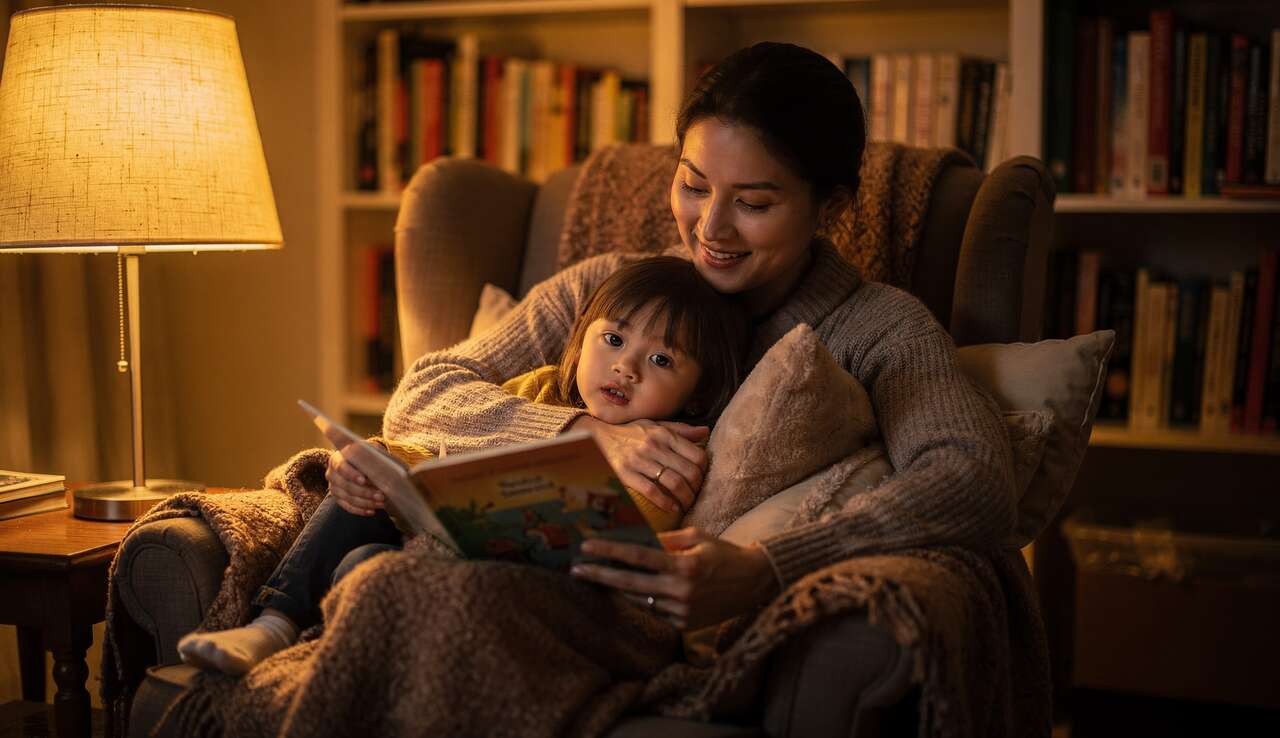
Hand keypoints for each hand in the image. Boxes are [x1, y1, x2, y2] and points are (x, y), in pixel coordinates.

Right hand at [321, 427, 385, 516]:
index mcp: (336, 459)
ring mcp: (333, 488)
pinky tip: (372, 511)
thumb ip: (370, 454)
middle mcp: (332, 474)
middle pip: (346, 486)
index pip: (341, 467)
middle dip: (365, 492)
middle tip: (381, 495)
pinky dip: (360, 510)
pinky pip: (348, 507)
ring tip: (381, 503)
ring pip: (349, 498)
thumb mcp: (367, 451)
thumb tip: (381, 462)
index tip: (364, 480)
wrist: (357, 465)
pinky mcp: (337, 499)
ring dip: (366, 502)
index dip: (352, 474)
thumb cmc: (364, 456)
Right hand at [569, 416, 709, 514]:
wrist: (598, 435)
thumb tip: (705, 432)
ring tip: (686, 505)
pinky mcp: (625, 473)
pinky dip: (665, 503)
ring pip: (674, 482)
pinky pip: (651, 491)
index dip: (704, 472)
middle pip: (689, 472)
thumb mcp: (655, 426)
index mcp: (665, 434)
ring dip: (685, 498)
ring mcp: (639, 460)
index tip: (702, 480)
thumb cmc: (631, 432)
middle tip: (696, 497)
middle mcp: (654, 446)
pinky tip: (671, 509)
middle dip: (697, 489)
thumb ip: (681, 430)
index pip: (697, 455)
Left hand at [570, 528, 781, 629]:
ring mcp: (682, 611)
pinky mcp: (685, 625)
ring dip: (620, 588)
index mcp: (683, 566)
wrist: (755, 583)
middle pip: (629, 583)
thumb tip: (636, 539)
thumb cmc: (724, 553)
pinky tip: (639, 590)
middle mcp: (680, 591)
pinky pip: (656, 611)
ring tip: (599, 577)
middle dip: (600, 575)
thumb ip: (666, 540)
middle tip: (576, 569)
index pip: (637, 557)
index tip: (587, 547)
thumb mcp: (697, 537)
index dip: (609, 551)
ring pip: (640, 599)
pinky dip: (647, 599)